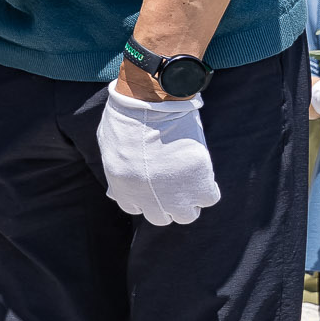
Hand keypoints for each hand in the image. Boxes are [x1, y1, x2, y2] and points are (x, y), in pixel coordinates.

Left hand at [96, 88, 219, 224]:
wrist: (149, 102)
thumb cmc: (126, 117)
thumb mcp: (110, 149)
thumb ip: (118, 174)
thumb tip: (120, 191)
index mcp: (123, 190)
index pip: (137, 209)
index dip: (147, 198)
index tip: (154, 185)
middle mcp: (148, 198)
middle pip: (163, 218)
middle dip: (168, 203)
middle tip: (176, 184)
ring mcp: (174, 193)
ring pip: (187, 214)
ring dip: (190, 200)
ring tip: (191, 179)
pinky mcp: (198, 181)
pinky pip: (209, 198)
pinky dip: (209, 188)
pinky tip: (203, 172)